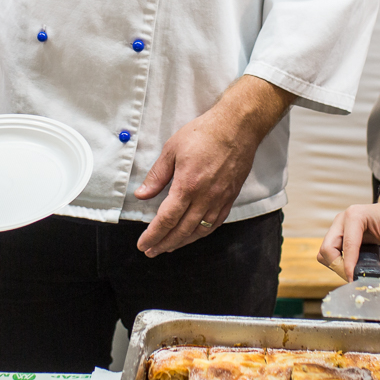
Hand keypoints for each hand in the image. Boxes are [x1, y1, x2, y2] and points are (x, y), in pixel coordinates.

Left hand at [133, 105, 258, 256]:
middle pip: (182, 230)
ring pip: (199, 231)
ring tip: (169, 247)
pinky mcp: (230, 197)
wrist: (237, 127)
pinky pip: (215, 223)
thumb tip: (142, 194)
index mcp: (187, 185)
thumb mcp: (172, 149)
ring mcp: (220, 199)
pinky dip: (202, 233)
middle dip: (164, 244)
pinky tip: (193, 234)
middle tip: (151, 251)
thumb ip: (157, 175)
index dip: (153, 235)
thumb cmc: (204, 134)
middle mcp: (205, 197)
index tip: (143, 244)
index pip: (167, 219)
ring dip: (182, 242)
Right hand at [318, 185, 379, 282]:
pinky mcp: (339, 235)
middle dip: (338, 266)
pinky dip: (338, 263)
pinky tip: (354, 266)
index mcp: (354, 216)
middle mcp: (341, 221)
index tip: (355, 281)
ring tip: (355, 272)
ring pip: (325, 252)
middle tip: (355, 277)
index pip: (346, 246)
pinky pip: (331, 253)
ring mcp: (338, 228)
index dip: (349, 266)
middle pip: (327, 249)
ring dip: (336, 265)